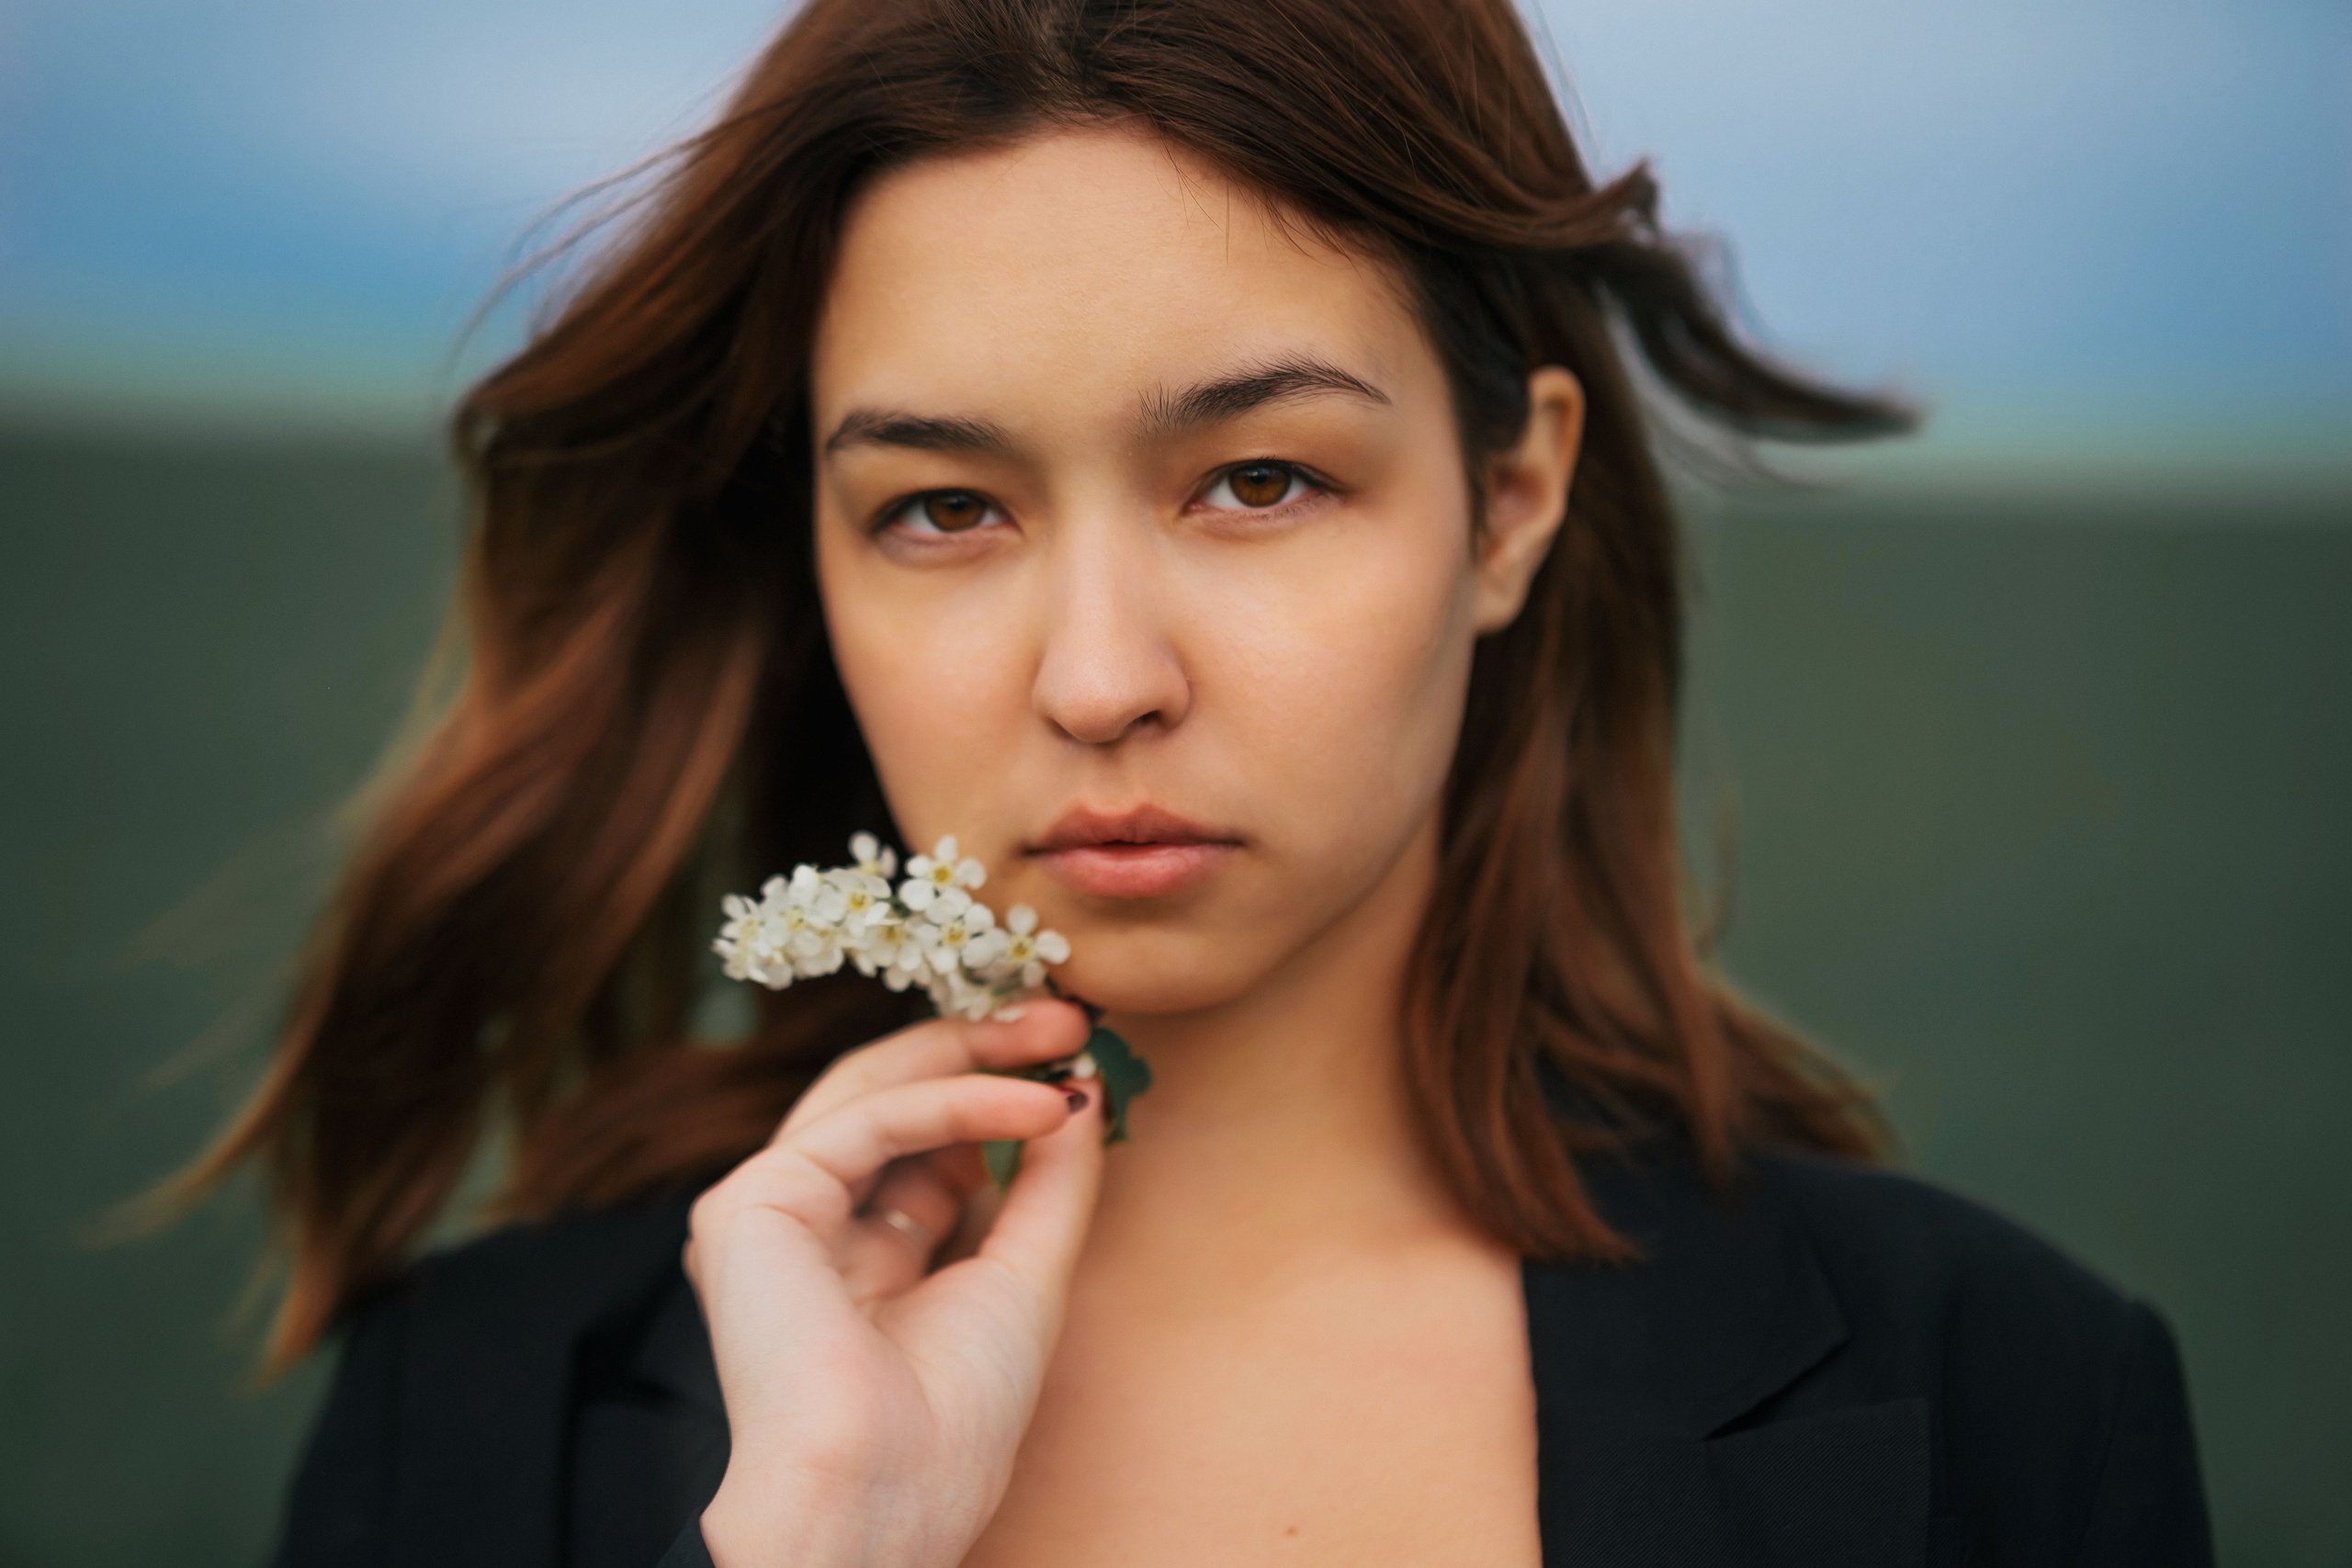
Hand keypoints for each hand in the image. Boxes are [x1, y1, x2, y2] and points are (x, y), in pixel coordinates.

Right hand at [686, 1000, 1101, 1567]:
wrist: (885, 1496)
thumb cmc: (949, 1425)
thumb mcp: (1024, 1277)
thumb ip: (1048, 1184)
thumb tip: (1079, 1089)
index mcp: (855, 1256)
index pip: (922, 1139)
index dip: (995, 1088)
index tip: (1073, 1052)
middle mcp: (805, 1225)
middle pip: (891, 1095)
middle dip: (983, 1046)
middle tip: (1068, 1014)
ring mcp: (770, 1210)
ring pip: (871, 1087)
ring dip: (973, 1049)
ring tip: (1061, 1034)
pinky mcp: (752, 1203)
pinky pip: (872, 1119)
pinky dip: (960, 1099)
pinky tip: (1035, 1104)